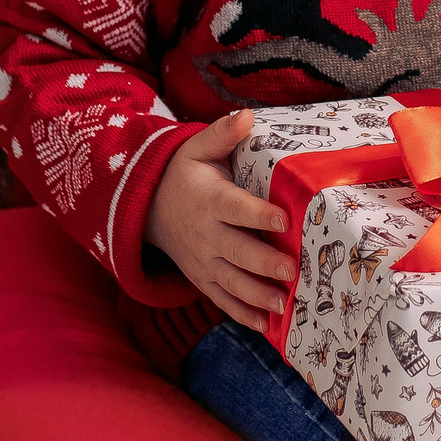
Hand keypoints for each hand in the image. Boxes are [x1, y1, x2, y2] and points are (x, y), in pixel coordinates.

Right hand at [146, 111, 296, 330]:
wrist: (148, 208)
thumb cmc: (184, 174)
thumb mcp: (197, 148)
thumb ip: (223, 133)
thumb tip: (248, 115)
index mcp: (210, 200)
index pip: (236, 208)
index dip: (259, 214)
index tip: (283, 219)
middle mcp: (206, 234)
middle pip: (237, 251)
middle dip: (264, 263)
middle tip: (291, 271)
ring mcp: (202, 261)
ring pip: (232, 282)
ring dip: (257, 295)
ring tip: (284, 305)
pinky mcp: (202, 279)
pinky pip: (221, 300)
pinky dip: (242, 314)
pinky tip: (265, 326)